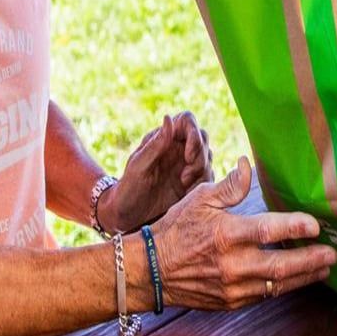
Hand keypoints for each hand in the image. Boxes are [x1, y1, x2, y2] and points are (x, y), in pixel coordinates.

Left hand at [103, 112, 212, 231]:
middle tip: (184, 178)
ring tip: (182, 186)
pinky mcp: (192, 183)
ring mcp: (186, 165)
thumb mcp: (138, 167)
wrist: (128, 218)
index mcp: (163, 139)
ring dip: (201, 172)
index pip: (187, 120)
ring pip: (208, 158)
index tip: (188, 156)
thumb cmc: (128, 189)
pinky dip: (203, 185)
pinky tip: (187, 194)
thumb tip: (169, 117)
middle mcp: (177, 148)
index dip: (193, 133)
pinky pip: (208, 177)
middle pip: (202, 138)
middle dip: (199, 157)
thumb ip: (156, 144)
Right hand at [150, 157, 336, 309]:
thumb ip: (229, 186)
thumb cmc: (176, 229)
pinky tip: (297, 278)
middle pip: (281, 265)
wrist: (151, 270)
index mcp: (226, 234)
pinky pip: (264, 296)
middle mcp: (232, 264)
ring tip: (323, 268)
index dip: (295, 226)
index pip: (268, 231)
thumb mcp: (199, 199)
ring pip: (277, 285)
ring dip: (304, 277)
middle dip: (310, 260)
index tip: (316, 225)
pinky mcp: (231, 302)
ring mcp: (233, 287)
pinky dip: (283, 286)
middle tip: (332, 254)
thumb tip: (248, 165)